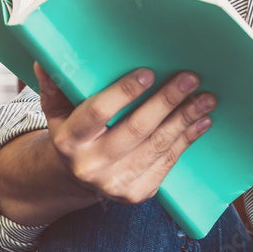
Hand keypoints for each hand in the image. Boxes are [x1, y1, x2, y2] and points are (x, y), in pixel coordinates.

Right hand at [37, 62, 214, 204]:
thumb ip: (55, 85)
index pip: (98, 112)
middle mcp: (91, 166)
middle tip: (190, 78)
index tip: (149, 72)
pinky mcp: (137, 193)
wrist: (76, 180)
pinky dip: (188, 139)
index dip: (124, 92)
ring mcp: (116, 183)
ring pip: (158, 146)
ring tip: (206, 98)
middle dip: (166, 101)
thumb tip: (46, 58)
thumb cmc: (74, 134)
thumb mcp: (58, 111)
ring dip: (186, 119)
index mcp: (69, 141)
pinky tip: (202, 121)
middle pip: (137, 129)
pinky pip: (168, 161)